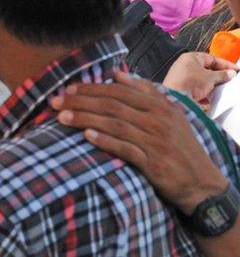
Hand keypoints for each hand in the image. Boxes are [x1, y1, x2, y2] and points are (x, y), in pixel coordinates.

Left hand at [50, 71, 228, 213]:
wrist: (201, 183)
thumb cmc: (179, 145)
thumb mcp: (170, 114)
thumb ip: (145, 92)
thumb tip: (117, 74)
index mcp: (160, 106)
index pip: (120, 92)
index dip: (92, 89)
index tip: (68, 89)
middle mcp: (158, 121)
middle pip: (113, 106)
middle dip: (81, 102)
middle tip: (56, 102)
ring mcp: (156, 142)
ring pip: (115, 125)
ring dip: (86, 119)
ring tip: (62, 117)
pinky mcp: (154, 163)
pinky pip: (125, 149)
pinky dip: (105, 141)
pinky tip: (87, 136)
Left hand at [164, 52, 236, 103]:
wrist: (175, 98)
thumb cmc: (191, 83)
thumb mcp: (211, 78)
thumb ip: (222, 75)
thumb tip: (231, 73)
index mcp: (191, 58)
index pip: (212, 58)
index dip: (225, 64)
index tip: (236, 70)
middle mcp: (184, 65)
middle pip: (206, 69)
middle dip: (218, 76)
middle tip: (230, 80)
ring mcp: (181, 76)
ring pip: (201, 80)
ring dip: (211, 85)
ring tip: (221, 90)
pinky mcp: (180, 88)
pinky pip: (194, 89)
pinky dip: (202, 93)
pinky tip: (209, 99)